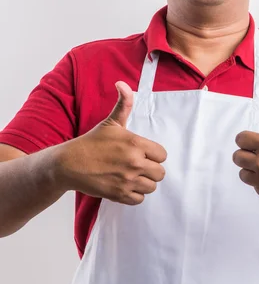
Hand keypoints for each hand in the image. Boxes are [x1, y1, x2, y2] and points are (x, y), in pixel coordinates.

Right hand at [54, 81, 166, 204]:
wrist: (69, 163)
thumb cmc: (91, 142)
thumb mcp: (110, 122)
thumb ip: (123, 104)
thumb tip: (122, 83)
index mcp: (135, 144)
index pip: (162, 155)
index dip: (154, 155)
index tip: (143, 154)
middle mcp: (134, 163)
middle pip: (160, 173)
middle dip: (151, 170)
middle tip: (138, 166)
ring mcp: (127, 180)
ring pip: (151, 187)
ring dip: (144, 183)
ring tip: (132, 176)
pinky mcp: (119, 195)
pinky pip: (139, 200)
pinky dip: (134, 195)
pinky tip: (125, 186)